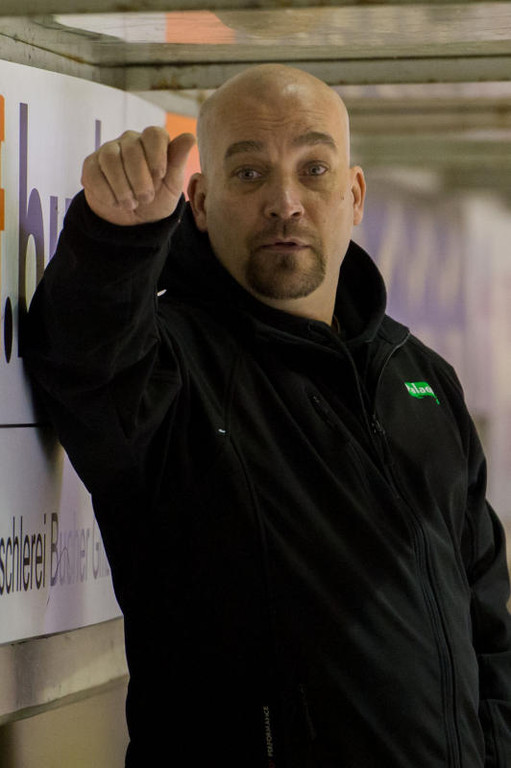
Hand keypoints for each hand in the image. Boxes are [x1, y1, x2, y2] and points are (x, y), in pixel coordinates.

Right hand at [81, 127, 195, 225]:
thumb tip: (190, 136)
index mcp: (152, 143)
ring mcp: (108, 151)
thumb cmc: (156, 200)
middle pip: (132, 148)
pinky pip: (94, 172)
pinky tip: (115, 202)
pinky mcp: (91, 165)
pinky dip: (106, 192)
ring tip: (131, 204)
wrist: (132, 220)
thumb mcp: (171, 187)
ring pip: (110, 159)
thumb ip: (178, 162)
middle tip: (146, 199)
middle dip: (140, 179)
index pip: (154, 134)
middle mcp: (130, 141)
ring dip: (122, 187)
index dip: (157, 154)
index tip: (160, 175)